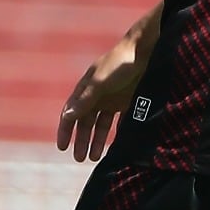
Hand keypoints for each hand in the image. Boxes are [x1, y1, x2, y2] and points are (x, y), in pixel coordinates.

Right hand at [55, 25, 150, 162]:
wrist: (147, 50)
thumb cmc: (120, 63)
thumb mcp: (100, 82)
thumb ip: (86, 99)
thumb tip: (67, 116)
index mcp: (86, 89)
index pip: (71, 113)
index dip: (65, 130)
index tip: (62, 148)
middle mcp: (97, 95)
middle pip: (85, 122)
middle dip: (81, 140)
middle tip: (80, 158)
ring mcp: (113, 99)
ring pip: (101, 124)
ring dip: (96, 140)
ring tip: (95, 157)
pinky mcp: (128, 101)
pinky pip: (119, 122)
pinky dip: (116, 134)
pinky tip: (116, 147)